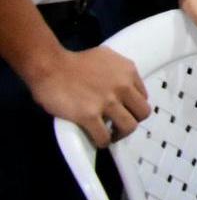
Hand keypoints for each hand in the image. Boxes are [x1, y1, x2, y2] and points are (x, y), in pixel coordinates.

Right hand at [27, 46, 149, 146]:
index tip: (124, 110)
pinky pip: (104, 137)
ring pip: (129, 127)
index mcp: (128, 71)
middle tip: (119, 124)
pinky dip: (102, 142)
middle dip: (132, 120)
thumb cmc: (74, 61)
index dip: (133, 106)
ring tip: (110, 134)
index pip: (143, 96)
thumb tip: (124, 85)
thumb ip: (119, 71)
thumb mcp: (106, 57)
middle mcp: (123, 86)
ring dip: (120, 134)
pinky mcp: (89, 115)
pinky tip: (97, 139)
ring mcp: (107, 101)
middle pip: (142, 113)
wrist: (50, 66)